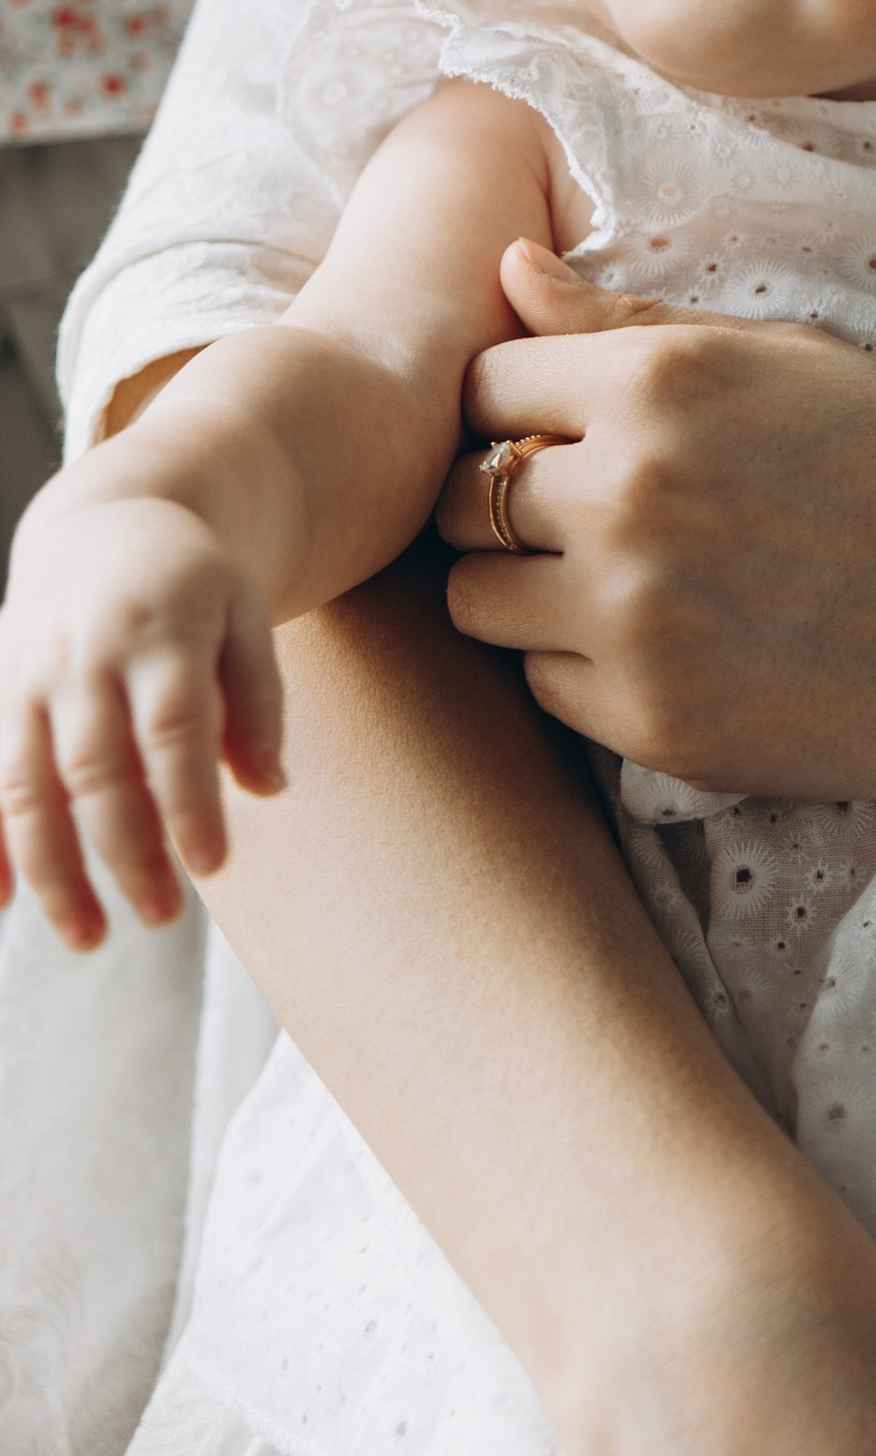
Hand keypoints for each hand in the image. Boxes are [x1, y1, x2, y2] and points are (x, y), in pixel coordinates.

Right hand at [0, 492, 284, 942]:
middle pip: (96, 768)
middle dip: (126, 850)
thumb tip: (269, 789)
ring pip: (25, 786)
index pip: (173, 728)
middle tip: (163, 915)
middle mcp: (83, 656)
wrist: (106, 519)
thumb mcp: (245, 616)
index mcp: (159, 630)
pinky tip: (3, 906)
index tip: (215, 865)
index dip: (190, 801)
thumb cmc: (191, 584)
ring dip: (51, 869)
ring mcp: (25, 676)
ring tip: (89, 936)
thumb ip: (259, 701)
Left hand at [430, 242, 875, 827]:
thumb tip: (503, 267)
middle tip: (584, 512)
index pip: (480, 384)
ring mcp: (634, 616)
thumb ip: (627, 321)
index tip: (563, 429)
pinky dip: (585, 668)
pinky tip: (675, 642)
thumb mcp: (783, 357)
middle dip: (500, 500)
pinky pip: (543, 687)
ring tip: (626, 579)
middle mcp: (629, 492)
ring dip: (527, 589)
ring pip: (479, 600)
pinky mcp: (651, 721)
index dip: (513, 407)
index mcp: (660, 380)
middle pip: (457, 498)